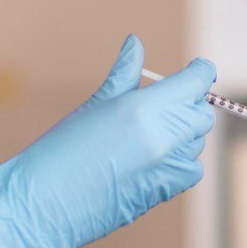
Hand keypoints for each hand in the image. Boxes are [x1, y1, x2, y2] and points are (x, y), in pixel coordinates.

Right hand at [0, 36, 215, 247]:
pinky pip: (191, 168)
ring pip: (197, 141)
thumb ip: (125, 73)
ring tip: (149, 133)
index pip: (197, 82)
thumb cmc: (60, 151)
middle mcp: (164, 138)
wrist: (44, 204)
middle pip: (202, 112)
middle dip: (190, 103)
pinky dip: (181, 160)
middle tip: (166, 102)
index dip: (199, 72)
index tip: (195, 69)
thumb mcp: (95, 105)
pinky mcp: (166, 190)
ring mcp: (168, 166)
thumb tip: (135, 43)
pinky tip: (153, 157)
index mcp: (145, 109)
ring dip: (184, 132)